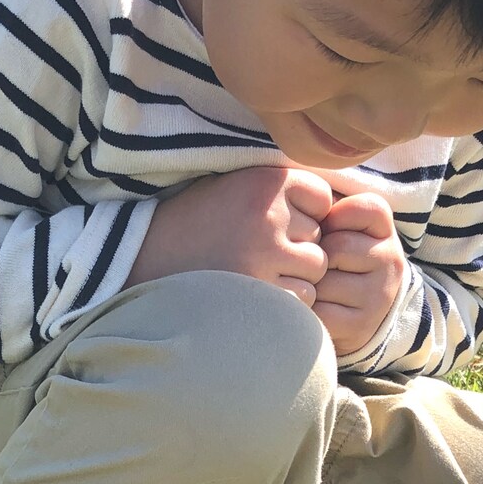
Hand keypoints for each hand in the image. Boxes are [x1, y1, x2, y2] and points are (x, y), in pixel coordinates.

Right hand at [127, 167, 332, 305]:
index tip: (274, 224)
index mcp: (265, 181)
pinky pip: (301, 300)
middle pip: (319, 237)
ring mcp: (265, 254)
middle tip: (257, 253)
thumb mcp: (234, 188)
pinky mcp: (260, 291)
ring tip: (255, 274)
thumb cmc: (195, 224)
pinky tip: (254, 294)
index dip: (304, 215)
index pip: (321, 198)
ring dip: (294, 278)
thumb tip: (338, 204)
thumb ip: (280, 192)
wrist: (144, 259)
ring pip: (315, 270)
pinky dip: (285, 302)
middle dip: (297, 249)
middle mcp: (269, 214)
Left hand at [313, 192, 405, 355]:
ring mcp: (379, 295)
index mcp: (385, 229)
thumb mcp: (339, 226)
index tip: (329, 231)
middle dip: (317, 257)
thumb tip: (297, 196)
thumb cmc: (337, 260)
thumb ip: (325, 208)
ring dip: (310, 285)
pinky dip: (308, 311)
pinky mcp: (361, 325)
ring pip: (325, 282)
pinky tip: (316, 308)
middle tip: (319, 265)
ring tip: (317, 287)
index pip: (361, 208)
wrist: (356, 312)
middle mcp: (391, 260)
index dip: (333, 218)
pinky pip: (320, 312)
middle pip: (337, 247)